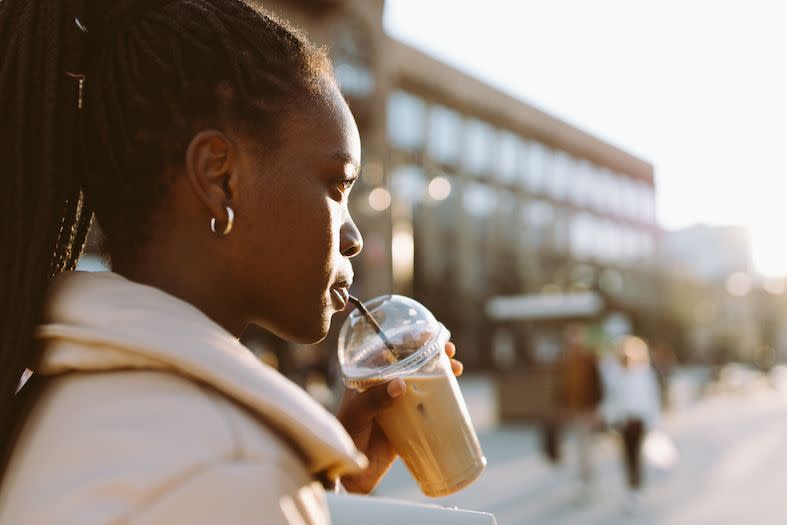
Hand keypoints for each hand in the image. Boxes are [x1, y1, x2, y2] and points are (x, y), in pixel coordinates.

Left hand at [336, 342, 462, 493]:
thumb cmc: (347, 437)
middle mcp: (383, 386)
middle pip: (410, 363)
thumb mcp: (358, 414)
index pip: (389, 351)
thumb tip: (400, 384)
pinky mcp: (408, 420)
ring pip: (422, 381)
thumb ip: (375, 399)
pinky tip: (454, 391)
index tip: (426, 334)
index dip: (408, 340)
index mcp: (367, 377)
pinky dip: (441, 396)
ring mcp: (397, 403)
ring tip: (456, 368)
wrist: (352, 474)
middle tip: (449, 350)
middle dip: (430, 353)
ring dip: (440, 372)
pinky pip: (427, 404)